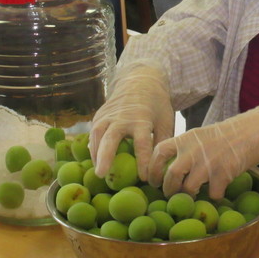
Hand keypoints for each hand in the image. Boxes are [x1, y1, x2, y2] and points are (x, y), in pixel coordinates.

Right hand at [88, 66, 174, 180]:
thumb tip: (161, 166)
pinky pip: (94, 132)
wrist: (140, 81)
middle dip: (106, 156)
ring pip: (97, 134)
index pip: (142, 143)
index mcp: (142, 118)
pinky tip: (96, 160)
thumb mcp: (165, 120)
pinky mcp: (100, 115)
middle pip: (111, 137)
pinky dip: (93, 146)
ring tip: (99, 172)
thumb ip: (162, 142)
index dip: (142, 161)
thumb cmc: (156, 105)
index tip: (144, 178)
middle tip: (102, 174)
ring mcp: (108, 114)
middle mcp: (122, 116)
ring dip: (96, 153)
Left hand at [148, 103, 258, 198]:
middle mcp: (193, 150)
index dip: (153, 169)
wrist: (251, 132)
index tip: (153, 180)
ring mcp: (208, 163)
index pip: (159, 153)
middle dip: (169, 189)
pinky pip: (213, 194)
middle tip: (171, 193)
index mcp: (185, 138)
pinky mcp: (223, 174)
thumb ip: (184, 149)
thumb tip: (167, 168)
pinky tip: (219, 188)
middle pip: (171, 176)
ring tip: (194, 192)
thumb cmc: (223, 136)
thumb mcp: (199, 136)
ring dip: (190, 195)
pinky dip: (215, 195)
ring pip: (188, 189)